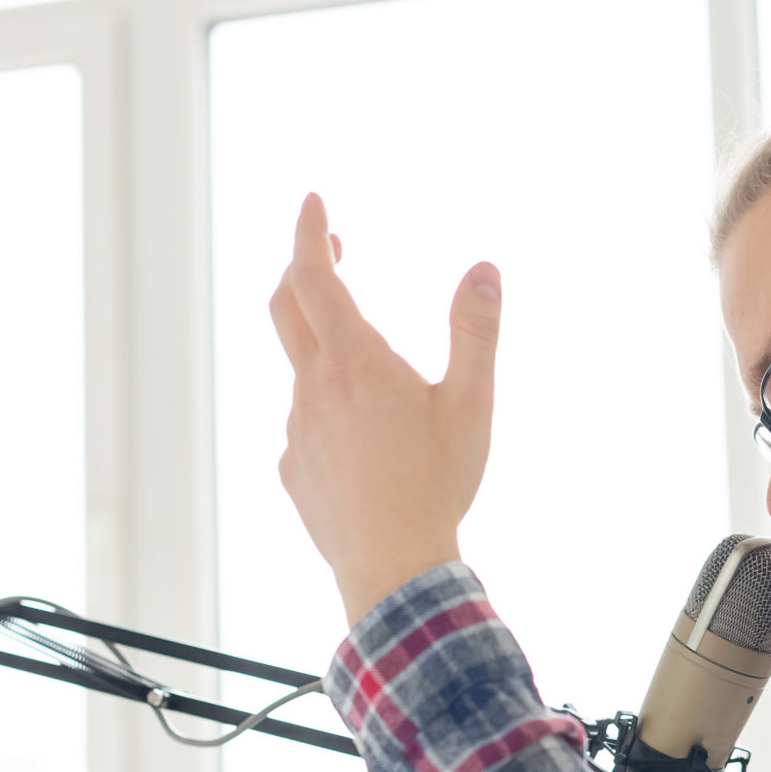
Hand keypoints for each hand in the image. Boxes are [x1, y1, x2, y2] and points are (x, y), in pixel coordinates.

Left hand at [269, 193, 502, 624]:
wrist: (394, 569)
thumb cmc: (437, 486)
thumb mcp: (472, 404)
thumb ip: (476, 332)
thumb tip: (485, 270)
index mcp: (355, 362)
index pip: (314, 276)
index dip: (308, 232)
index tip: (313, 202)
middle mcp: (314, 388)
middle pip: (286, 307)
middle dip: (303, 267)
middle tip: (331, 248)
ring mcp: (297, 430)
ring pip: (302, 370)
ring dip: (327, 348)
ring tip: (379, 373)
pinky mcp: (294, 469)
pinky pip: (307, 422)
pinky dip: (330, 407)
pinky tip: (368, 442)